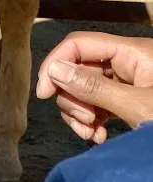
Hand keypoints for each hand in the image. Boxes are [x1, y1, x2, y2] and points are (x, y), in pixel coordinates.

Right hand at [36, 32, 152, 142]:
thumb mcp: (136, 106)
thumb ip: (95, 88)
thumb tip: (54, 70)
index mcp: (132, 52)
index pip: (80, 44)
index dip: (55, 64)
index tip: (44, 94)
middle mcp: (127, 62)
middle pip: (78, 69)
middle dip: (73, 98)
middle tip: (85, 119)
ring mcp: (127, 82)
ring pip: (83, 90)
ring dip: (80, 113)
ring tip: (93, 134)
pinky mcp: (127, 100)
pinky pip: (96, 105)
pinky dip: (91, 121)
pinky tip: (98, 137)